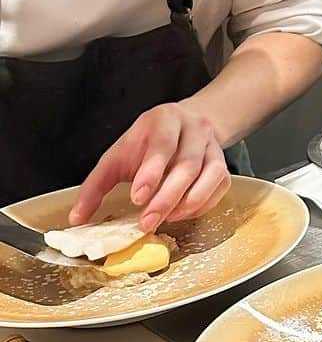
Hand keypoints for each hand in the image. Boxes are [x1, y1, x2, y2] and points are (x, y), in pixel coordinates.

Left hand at [69, 101, 230, 230]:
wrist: (186, 124)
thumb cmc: (147, 142)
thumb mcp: (118, 154)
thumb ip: (97, 184)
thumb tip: (78, 218)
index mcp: (165, 119)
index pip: (163, 144)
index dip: (152, 171)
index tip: (137, 197)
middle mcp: (195, 129)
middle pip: (188, 164)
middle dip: (167, 197)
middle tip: (148, 222)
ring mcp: (213, 145)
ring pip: (210, 175)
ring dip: (188, 203)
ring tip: (166, 219)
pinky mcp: (223, 163)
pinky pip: (221, 185)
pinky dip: (203, 203)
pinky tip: (183, 213)